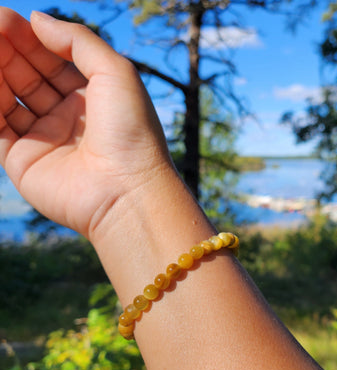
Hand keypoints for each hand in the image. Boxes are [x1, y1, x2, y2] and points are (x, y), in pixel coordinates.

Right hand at [0, 8, 169, 237]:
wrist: (128, 190)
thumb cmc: (131, 132)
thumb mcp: (116, 72)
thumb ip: (79, 42)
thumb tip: (37, 19)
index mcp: (93, 98)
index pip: (54, 61)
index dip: (31, 39)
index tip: (6, 17)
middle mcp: (69, 118)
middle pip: (30, 76)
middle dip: (9, 50)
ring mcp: (46, 139)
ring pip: (9, 98)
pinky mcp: (24, 161)